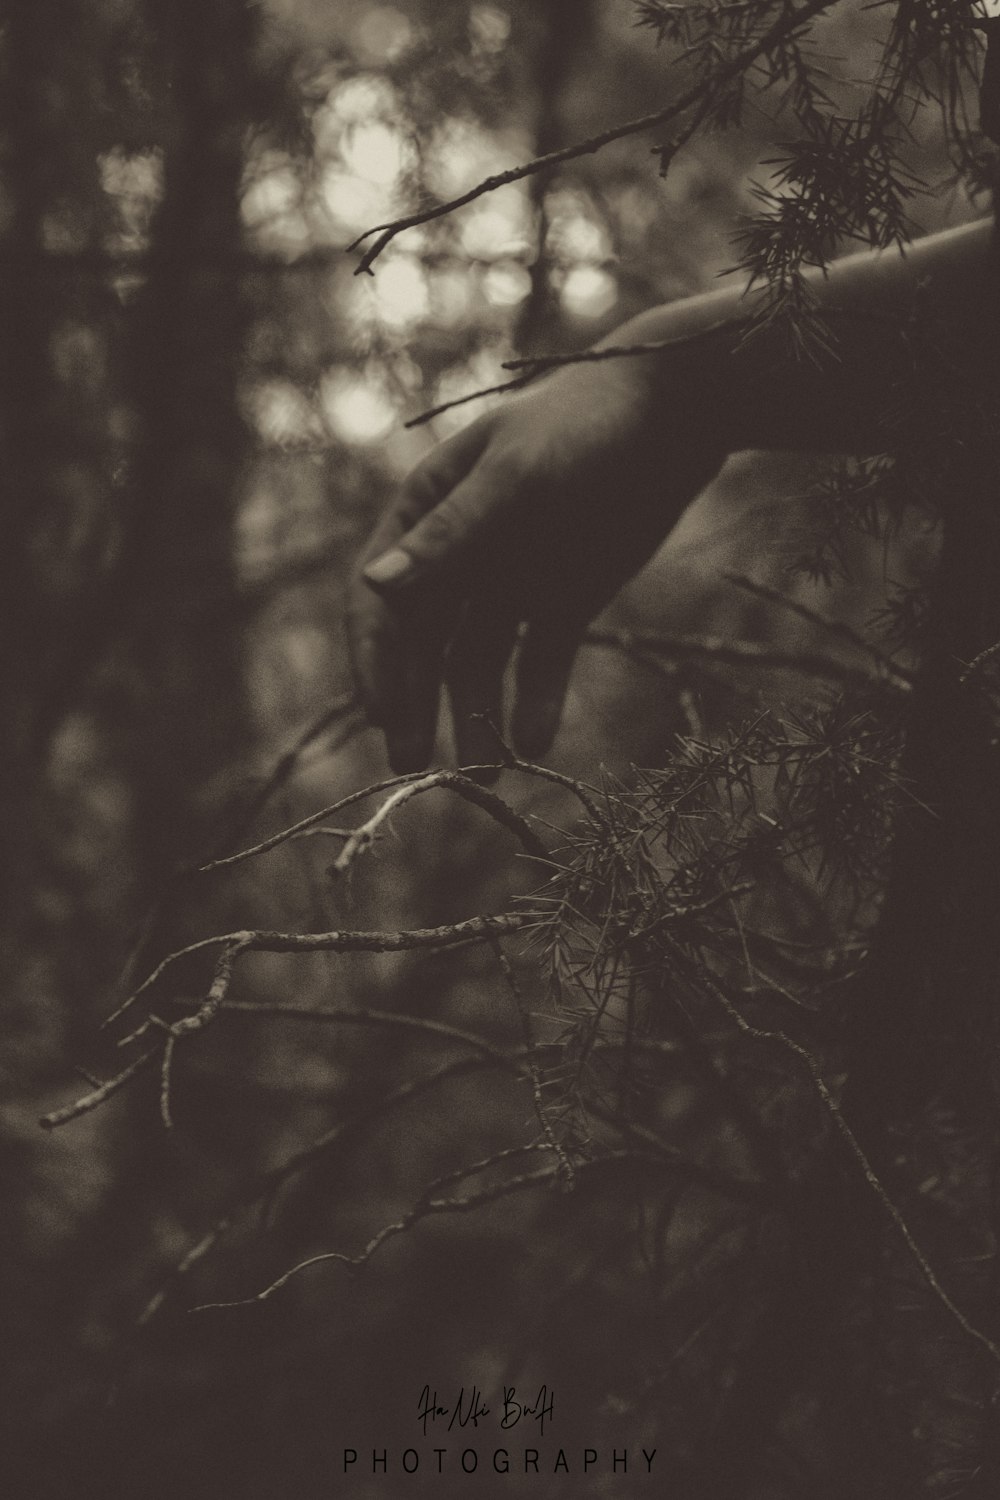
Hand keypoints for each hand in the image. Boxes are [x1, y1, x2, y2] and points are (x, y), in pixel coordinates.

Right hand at [346, 355, 724, 773]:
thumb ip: (452, 534)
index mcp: (425, 514)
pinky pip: (538, 664)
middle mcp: (458, 555)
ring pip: (476, 665)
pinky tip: (536, 744)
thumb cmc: (584, 424)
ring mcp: (508, 582)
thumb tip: (377, 585)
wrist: (677, 415)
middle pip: (423, 645)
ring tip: (484, 777)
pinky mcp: (560, 603)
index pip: (381, 601)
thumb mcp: (517, 477)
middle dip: (418, 706)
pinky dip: (534, 703)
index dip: (376, 662)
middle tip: (415, 769)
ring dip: (474, 719)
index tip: (384, 716)